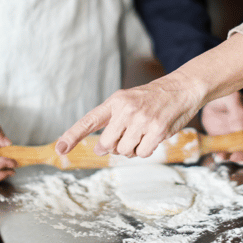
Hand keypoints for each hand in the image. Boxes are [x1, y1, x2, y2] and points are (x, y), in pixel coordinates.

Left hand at [55, 71, 205, 158]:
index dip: (72, 136)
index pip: (89, 121)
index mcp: (115, 102)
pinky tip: (153, 136)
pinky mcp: (157, 130)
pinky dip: (146, 150)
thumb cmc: (153, 99)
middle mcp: (126, 110)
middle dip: (114, 147)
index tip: (60, 149)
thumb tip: (102, 149)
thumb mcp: (128, 101)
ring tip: (143, 133)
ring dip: (133, 149)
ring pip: (125, 152)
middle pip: (107, 145)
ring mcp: (142, 120)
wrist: (182, 88)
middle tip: (126, 137)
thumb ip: (113, 123)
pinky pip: (143, 153)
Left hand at [201, 92, 242, 162]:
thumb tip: (240, 129)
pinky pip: (228, 154)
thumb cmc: (224, 95)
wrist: (208, 101)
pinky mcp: (227, 144)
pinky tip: (217, 156)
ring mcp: (240, 139)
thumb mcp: (231, 97)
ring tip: (222, 157)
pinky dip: (223, 157)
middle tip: (235, 156)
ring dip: (235, 158)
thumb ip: (237, 111)